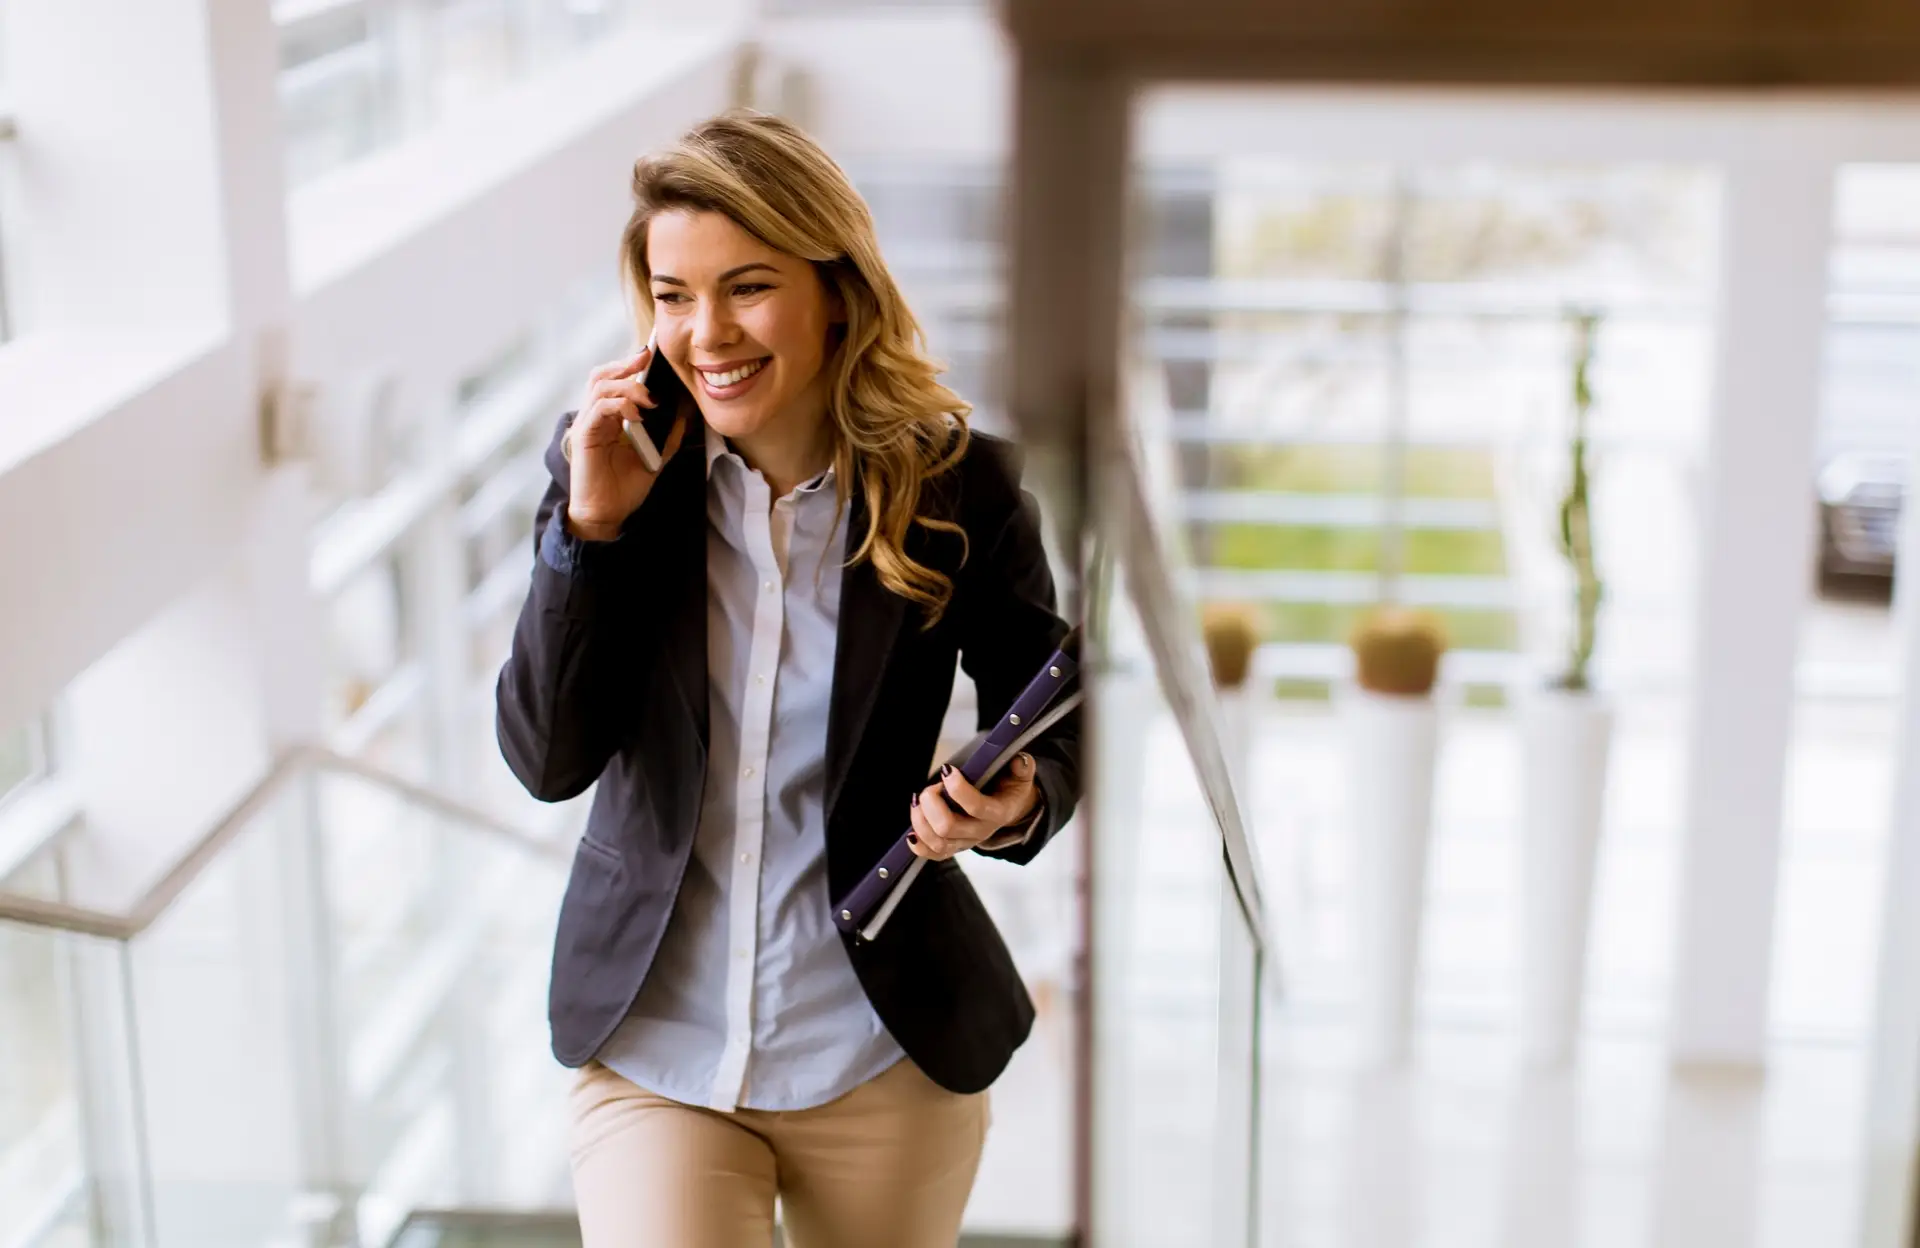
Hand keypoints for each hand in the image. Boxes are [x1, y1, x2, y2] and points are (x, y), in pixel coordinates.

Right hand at [564, 345, 686, 540]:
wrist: (608, 515)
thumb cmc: (625, 488)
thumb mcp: (655, 457)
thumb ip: (667, 435)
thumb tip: (684, 413)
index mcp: (609, 417)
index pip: (614, 380)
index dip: (630, 365)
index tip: (652, 355)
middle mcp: (595, 416)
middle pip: (601, 375)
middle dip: (625, 364)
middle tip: (647, 360)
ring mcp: (587, 424)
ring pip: (599, 386)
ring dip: (626, 385)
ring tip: (648, 397)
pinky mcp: (584, 437)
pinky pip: (598, 409)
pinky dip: (618, 405)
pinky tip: (636, 415)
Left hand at [908, 754, 1041, 860]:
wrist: (1009, 808)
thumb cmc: (1009, 789)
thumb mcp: (1020, 776)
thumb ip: (1023, 768)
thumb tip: (1019, 762)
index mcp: (998, 812)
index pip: (976, 806)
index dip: (957, 789)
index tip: (947, 770)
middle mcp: (981, 831)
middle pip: (948, 827)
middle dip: (931, 803)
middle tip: (931, 788)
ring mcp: (966, 842)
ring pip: (937, 841)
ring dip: (920, 820)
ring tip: (918, 801)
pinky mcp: (953, 848)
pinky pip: (932, 854)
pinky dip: (918, 845)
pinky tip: (912, 832)